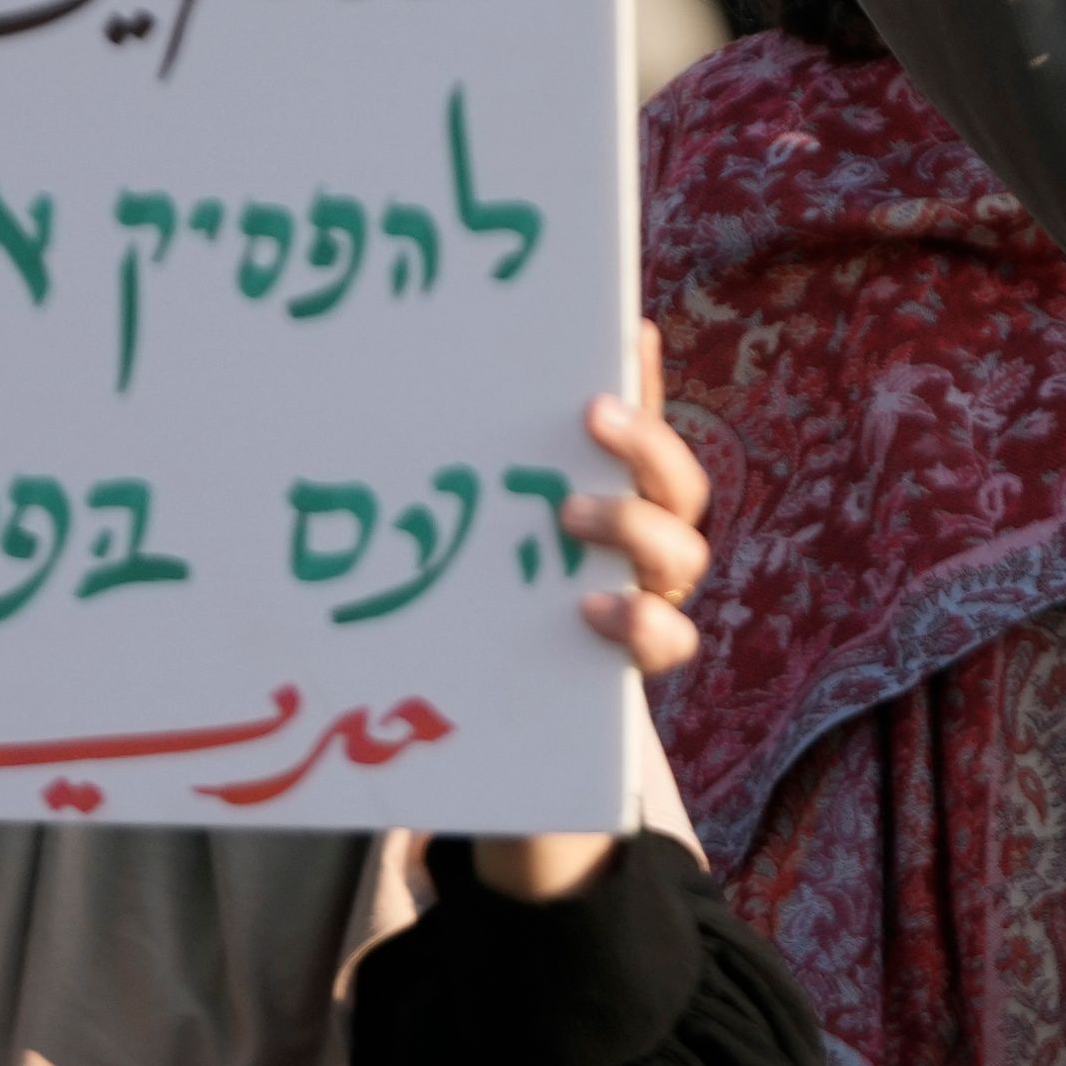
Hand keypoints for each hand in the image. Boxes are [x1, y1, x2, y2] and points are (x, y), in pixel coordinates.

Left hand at [478, 322, 714, 901]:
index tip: (626, 326)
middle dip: (644, 441)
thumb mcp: (462, 547)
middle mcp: (643, 547)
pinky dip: (641, 623)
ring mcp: (646, 603)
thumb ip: (450, 489)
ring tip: (571, 519)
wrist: (498, 740)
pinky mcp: (633, 668)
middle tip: (589, 417)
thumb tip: (383, 395)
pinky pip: (669, 641)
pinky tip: (592, 612)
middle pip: (680, 483)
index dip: (644, 376)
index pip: (640, 425)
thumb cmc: (475, 617)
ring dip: (636, 526)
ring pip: (683, 552)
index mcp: (608, 501)